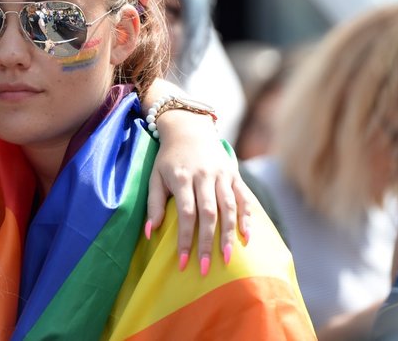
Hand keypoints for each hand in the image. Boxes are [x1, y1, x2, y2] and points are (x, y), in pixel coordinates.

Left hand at [142, 80, 252, 274]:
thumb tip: (150, 233)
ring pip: (229, 208)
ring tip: (228, 259)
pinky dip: (247, 217)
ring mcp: (222, 175)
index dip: (185, 240)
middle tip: (205, 269)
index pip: (186, 214)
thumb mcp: (155, 177)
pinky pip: (244, 198)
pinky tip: (247, 236)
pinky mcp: (234, 174)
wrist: (189, 128)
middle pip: (209, 214)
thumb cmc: (168, 158)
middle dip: (207, 243)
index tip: (183, 263)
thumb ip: (153, 204)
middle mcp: (204, 176)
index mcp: (182, 178)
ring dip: (229, 235)